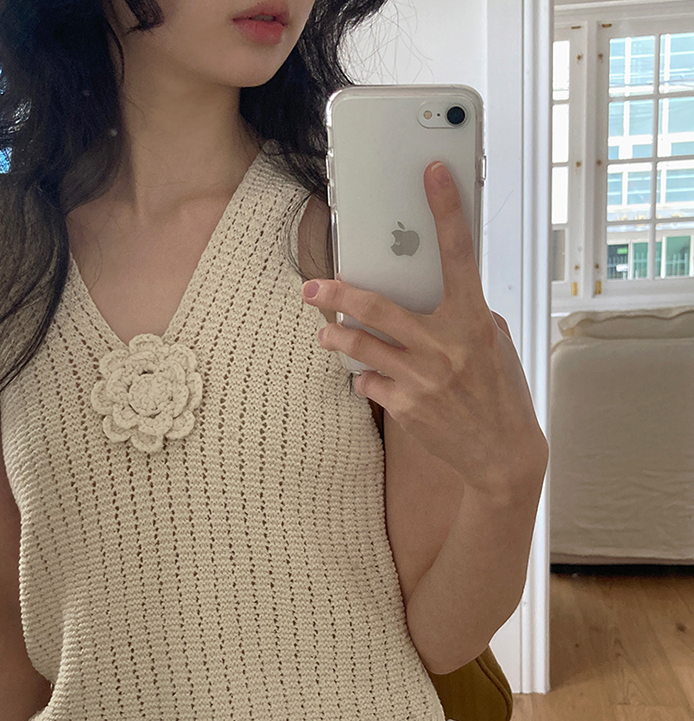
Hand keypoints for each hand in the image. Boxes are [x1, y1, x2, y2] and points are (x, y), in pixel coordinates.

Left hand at [302, 160, 547, 499]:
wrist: (503, 455)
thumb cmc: (501, 394)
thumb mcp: (494, 345)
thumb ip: (463, 314)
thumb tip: (427, 292)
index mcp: (474, 322)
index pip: (459, 255)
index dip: (447, 209)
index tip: (433, 172)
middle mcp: (444, 347)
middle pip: (378, 307)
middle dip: (337, 292)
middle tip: (311, 287)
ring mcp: (421, 379)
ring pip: (360, 346)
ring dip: (335, 335)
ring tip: (324, 331)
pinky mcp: (405, 408)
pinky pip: (368, 382)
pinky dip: (366, 376)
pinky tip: (370, 376)